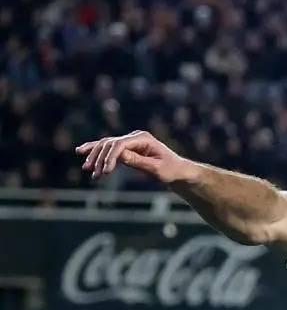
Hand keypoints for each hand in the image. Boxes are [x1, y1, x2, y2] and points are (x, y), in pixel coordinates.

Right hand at [76, 130, 191, 182]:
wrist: (179, 172)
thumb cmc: (172, 170)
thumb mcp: (157, 169)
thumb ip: (139, 161)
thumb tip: (119, 155)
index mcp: (144, 138)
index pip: (120, 144)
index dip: (110, 157)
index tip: (105, 172)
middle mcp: (135, 136)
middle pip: (110, 143)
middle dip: (100, 157)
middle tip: (93, 172)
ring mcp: (131, 141)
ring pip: (107, 145)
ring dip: (96, 156)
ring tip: (87, 168)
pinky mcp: (128, 148)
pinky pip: (110, 149)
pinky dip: (98, 154)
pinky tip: (83, 154)